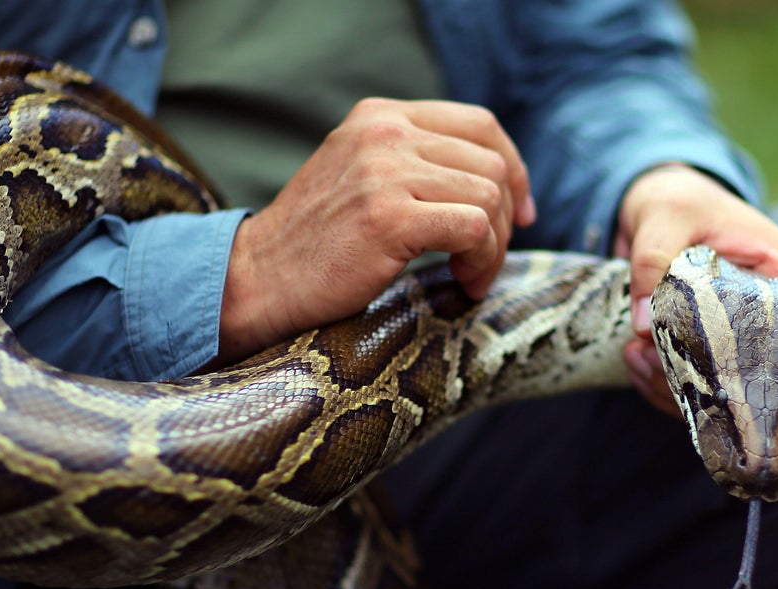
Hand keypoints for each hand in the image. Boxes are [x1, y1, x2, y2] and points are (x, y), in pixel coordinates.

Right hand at [216, 98, 536, 361]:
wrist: (257, 280)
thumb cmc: (314, 246)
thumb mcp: (360, 178)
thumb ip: (412, 164)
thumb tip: (494, 183)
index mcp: (380, 117)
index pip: (480, 124)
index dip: (514, 169)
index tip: (519, 214)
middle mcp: (385, 133)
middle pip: (491, 163)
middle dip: (504, 219)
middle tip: (485, 261)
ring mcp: (385, 172)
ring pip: (488, 196)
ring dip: (493, 246)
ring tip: (469, 276)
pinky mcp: (388, 216)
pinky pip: (474, 228)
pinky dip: (482, 261)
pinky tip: (462, 282)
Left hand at [613, 164, 777, 415]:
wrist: (653, 205)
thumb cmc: (676, 201)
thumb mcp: (664, 215)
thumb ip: (653, 260)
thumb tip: (644, 327)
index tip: (755, 375)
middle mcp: (769, 310)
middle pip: (773, 374)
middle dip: (718, 385)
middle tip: (663, 365)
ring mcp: (738, 334)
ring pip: (729, 389)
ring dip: (680, 389)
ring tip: (637, 358)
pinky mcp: (706, 349)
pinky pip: (695, 386)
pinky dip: (663, 387)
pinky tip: (633, 363)